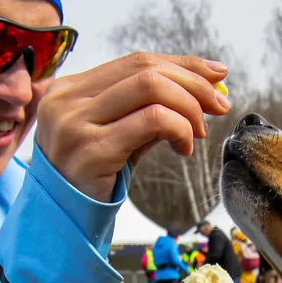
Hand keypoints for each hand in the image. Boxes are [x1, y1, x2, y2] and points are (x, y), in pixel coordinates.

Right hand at [34, 53, 230, 201]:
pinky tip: (183, 149)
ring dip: (188, 108)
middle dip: (193, 84)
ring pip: (151, 89)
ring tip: (199, 133)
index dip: (181, 65)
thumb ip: (150, 108)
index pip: (136, 62)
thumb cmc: (94, 176)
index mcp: (70, 88)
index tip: (216, 75)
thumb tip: (208, 83)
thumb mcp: (119, 134)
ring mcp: (74, 123)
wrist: (63, 220)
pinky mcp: (91, 149)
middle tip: (218, 106)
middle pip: (145, 71)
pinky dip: (179, 129)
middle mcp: (66, 99)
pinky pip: (152, 121)